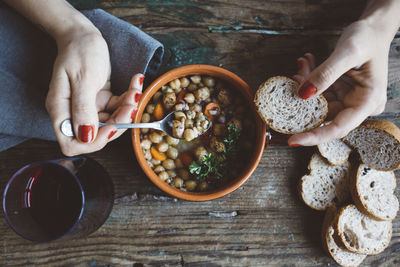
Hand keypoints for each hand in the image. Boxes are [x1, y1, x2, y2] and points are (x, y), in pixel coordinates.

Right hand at [46, 29, 143, 155]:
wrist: (84, 35)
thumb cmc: (79, 52)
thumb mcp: (83, 79)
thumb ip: (83, 108)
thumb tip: (86, 136)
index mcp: (61, 110)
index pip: (72, 143)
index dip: (93, 142)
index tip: (112, 127)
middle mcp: (73, 112)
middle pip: (97, 135)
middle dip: (119, 122)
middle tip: (132, 104)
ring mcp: (87, 108)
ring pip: (112, 122)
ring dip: (127, 109)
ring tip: (135, 91)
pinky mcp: (100, 101)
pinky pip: (117, 108)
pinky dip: (128, 99)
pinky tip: (135, 83)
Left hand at [288, 20, 390, 145]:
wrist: (373, 28)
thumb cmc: (367, 38)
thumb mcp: (347, 52)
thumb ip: (325, 74)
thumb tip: (303, 94)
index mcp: (368, 102)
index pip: (338, 128)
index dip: (314, 136)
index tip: (292, 140)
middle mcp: (358, 105)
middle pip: (324, 115)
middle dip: (304, 100)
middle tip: (294, 78)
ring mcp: (348, 99)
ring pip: (318, 102)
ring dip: (305, 85)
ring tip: (302, 64)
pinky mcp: (340, 92)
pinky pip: (319, 92)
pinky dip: (309, 80)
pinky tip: (305, 64)